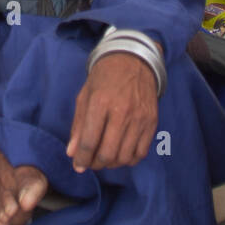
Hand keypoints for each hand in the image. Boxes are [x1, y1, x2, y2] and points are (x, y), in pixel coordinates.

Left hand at [66, 52, 158, 172]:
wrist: (133, 60)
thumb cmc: (104, 77)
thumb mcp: (85, 96)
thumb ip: (78, 125)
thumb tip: (72, 153)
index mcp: (100, 102)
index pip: (88, 141)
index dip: (81, 159)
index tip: (78, 164)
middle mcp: (121, 111)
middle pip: (107, 153)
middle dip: (95, 164)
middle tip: (90, 162)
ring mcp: (139, 117)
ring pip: (124, 156)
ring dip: (112, 164)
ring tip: (104, 158)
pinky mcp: (152, 121)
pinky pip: (141, 152)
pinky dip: (129, 159)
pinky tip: (121, 153)